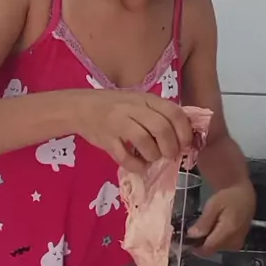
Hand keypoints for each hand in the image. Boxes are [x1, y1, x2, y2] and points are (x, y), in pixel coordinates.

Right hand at [74, 89, 192, 171]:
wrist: (81, 107)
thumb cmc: (116, 107)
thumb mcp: (140, 103)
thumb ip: (159, 114)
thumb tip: (185, 136)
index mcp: (146, 99)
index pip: (174, 113)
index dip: (184, 132)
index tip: (185, 145)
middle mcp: (133, 108)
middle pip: (161, 128)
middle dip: (171, 147)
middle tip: (170, 156)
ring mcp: (118, 123)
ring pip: (144, 141)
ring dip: (154, 155)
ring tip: (153, 158)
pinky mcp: (106, 139)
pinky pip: (124, 156)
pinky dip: (136, 166)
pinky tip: (140, 167)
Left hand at [187, 181, 255, 253]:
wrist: (244, 197)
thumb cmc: (228, 198)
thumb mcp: (212, 205)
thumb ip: (203, 222)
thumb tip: (191, 236)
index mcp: (228, 232)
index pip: (207, 248)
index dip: (194, 246)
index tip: (187, 237)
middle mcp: (234, 242)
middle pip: (210, 250)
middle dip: (201, 241)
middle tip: (199, 226)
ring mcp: (237, 245)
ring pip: (214, 249)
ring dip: (208, 240)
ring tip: (209, 225)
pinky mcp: (237, 245)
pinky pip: (221, 247)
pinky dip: (215, 240)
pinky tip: (215, 228)